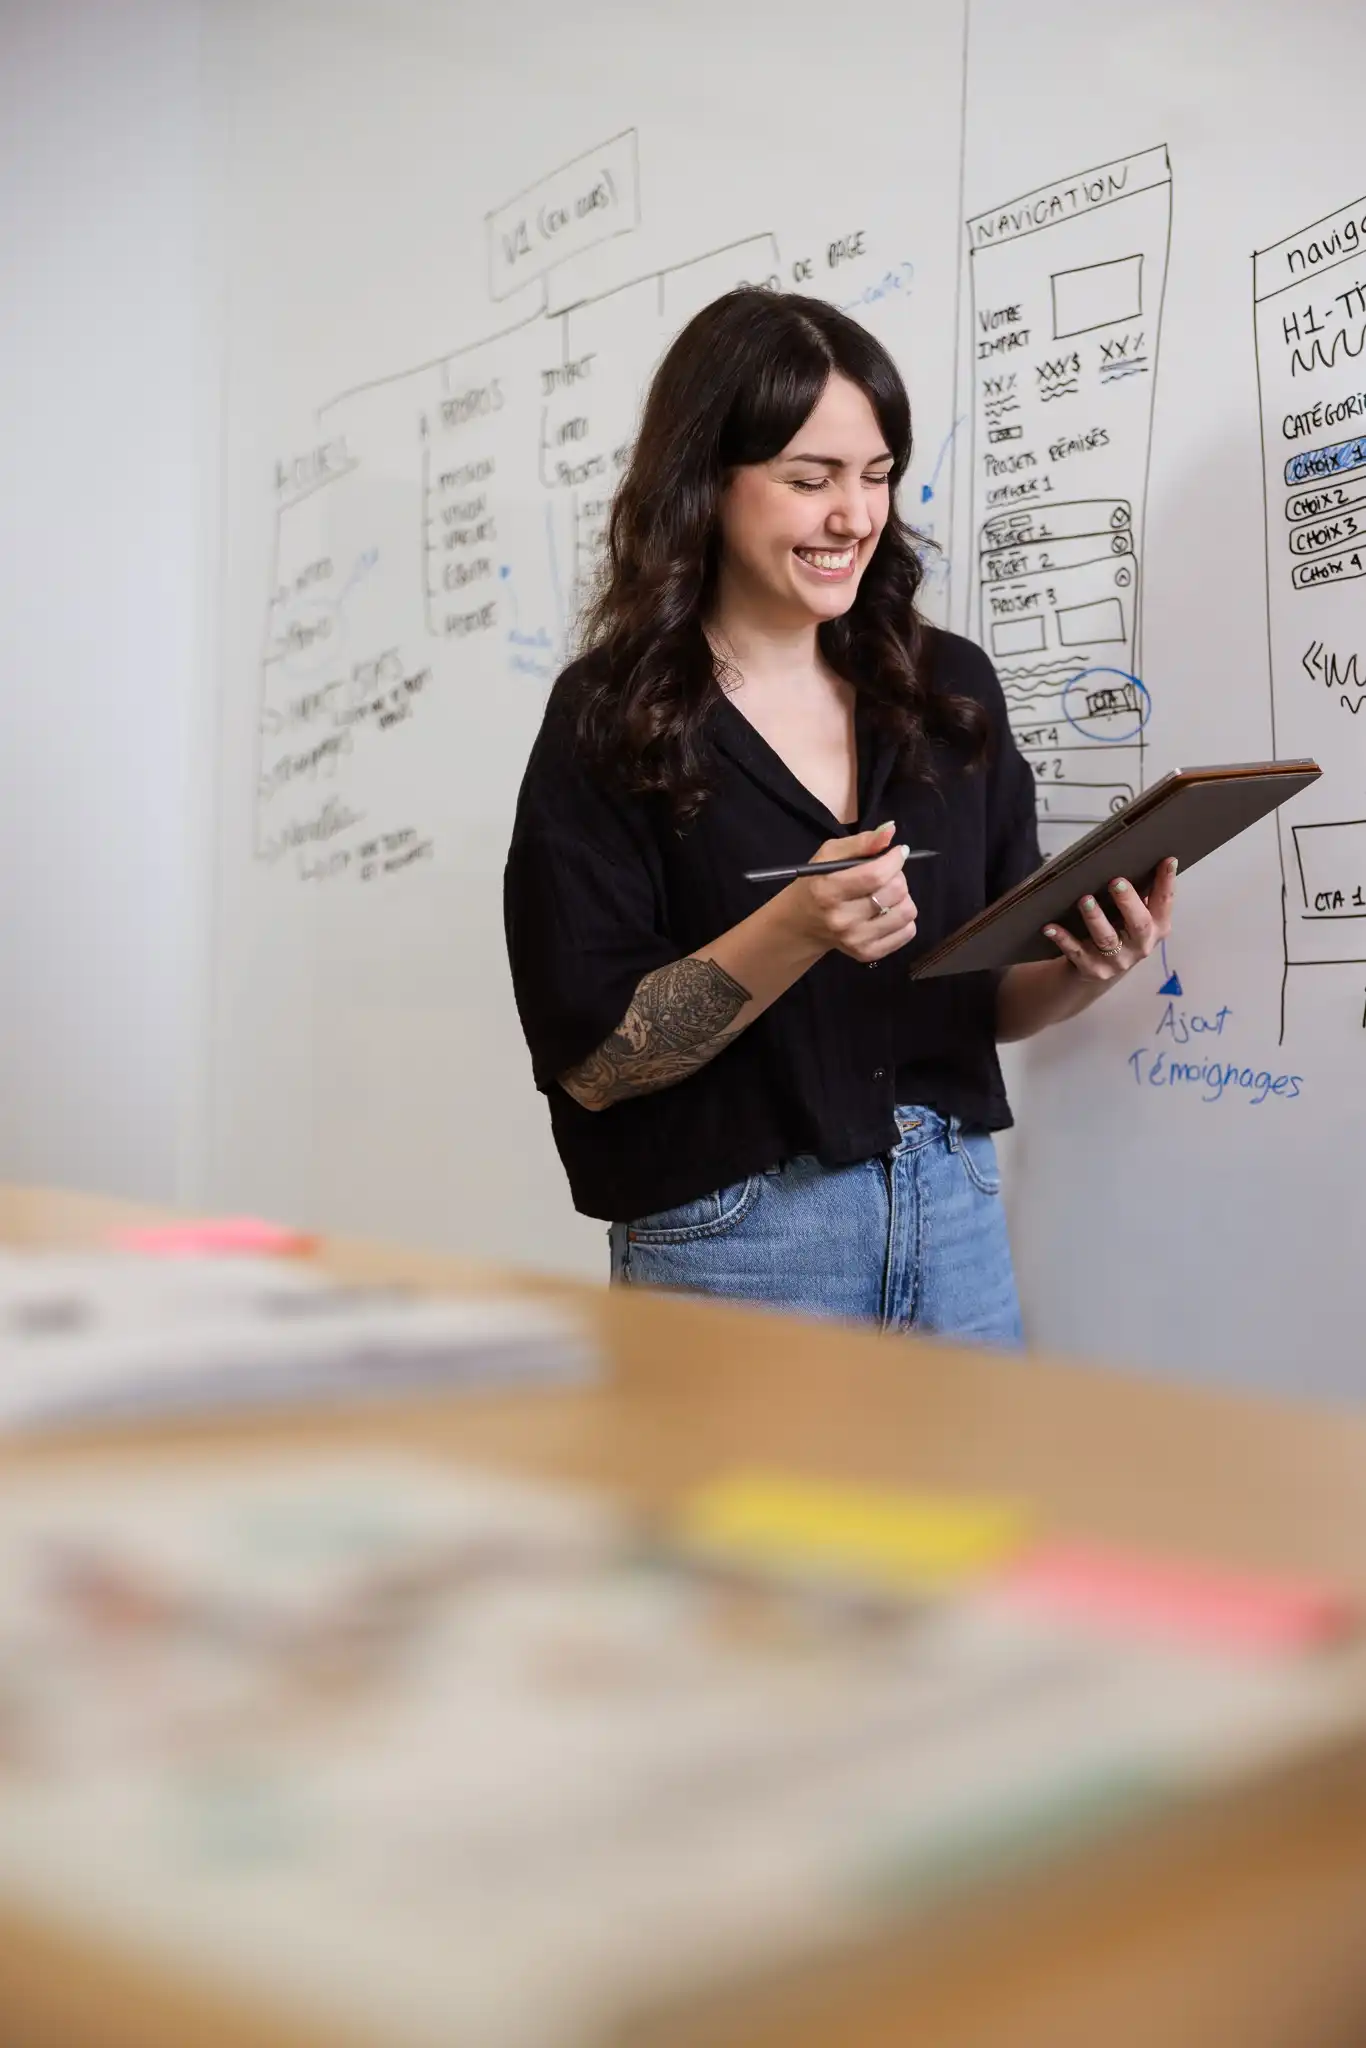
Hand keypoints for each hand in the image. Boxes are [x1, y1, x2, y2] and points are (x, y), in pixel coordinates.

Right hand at [783, 821, 918, 962]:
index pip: (875, 875)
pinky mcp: (868, 953)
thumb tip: (891, 831)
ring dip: (903, 897)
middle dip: (897, 876)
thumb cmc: (817, 883)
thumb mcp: (829, 855)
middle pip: (894, 892)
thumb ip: (860, 842)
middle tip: (886, 874)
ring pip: (906, 912)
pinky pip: (907, 932)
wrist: (802, 923)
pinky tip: (888, 912)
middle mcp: (841, 919)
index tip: (897, 853)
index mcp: (827, 891)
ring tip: (887, 893)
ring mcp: (855, 940)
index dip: (894, 860)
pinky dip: (904, 918)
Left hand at [1043, 858, 1177, 982]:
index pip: (1164, 903)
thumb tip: (1137, 856)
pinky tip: (1050, 927)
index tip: (1167, 860)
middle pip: (1138, 924)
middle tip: (1116, 881)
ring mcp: (1116, 960)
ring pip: (1106, 938)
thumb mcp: (1136, 917)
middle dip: (1128, 902)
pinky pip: (1075, 952)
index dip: (1167, 883)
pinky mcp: (1092, 969)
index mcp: (1156, 928)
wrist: (1099, 971)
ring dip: (1095, 918)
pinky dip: (1063, 939)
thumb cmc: (1120, 933)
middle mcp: (1140, 945)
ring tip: (1085, 900)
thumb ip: (1141, 894)